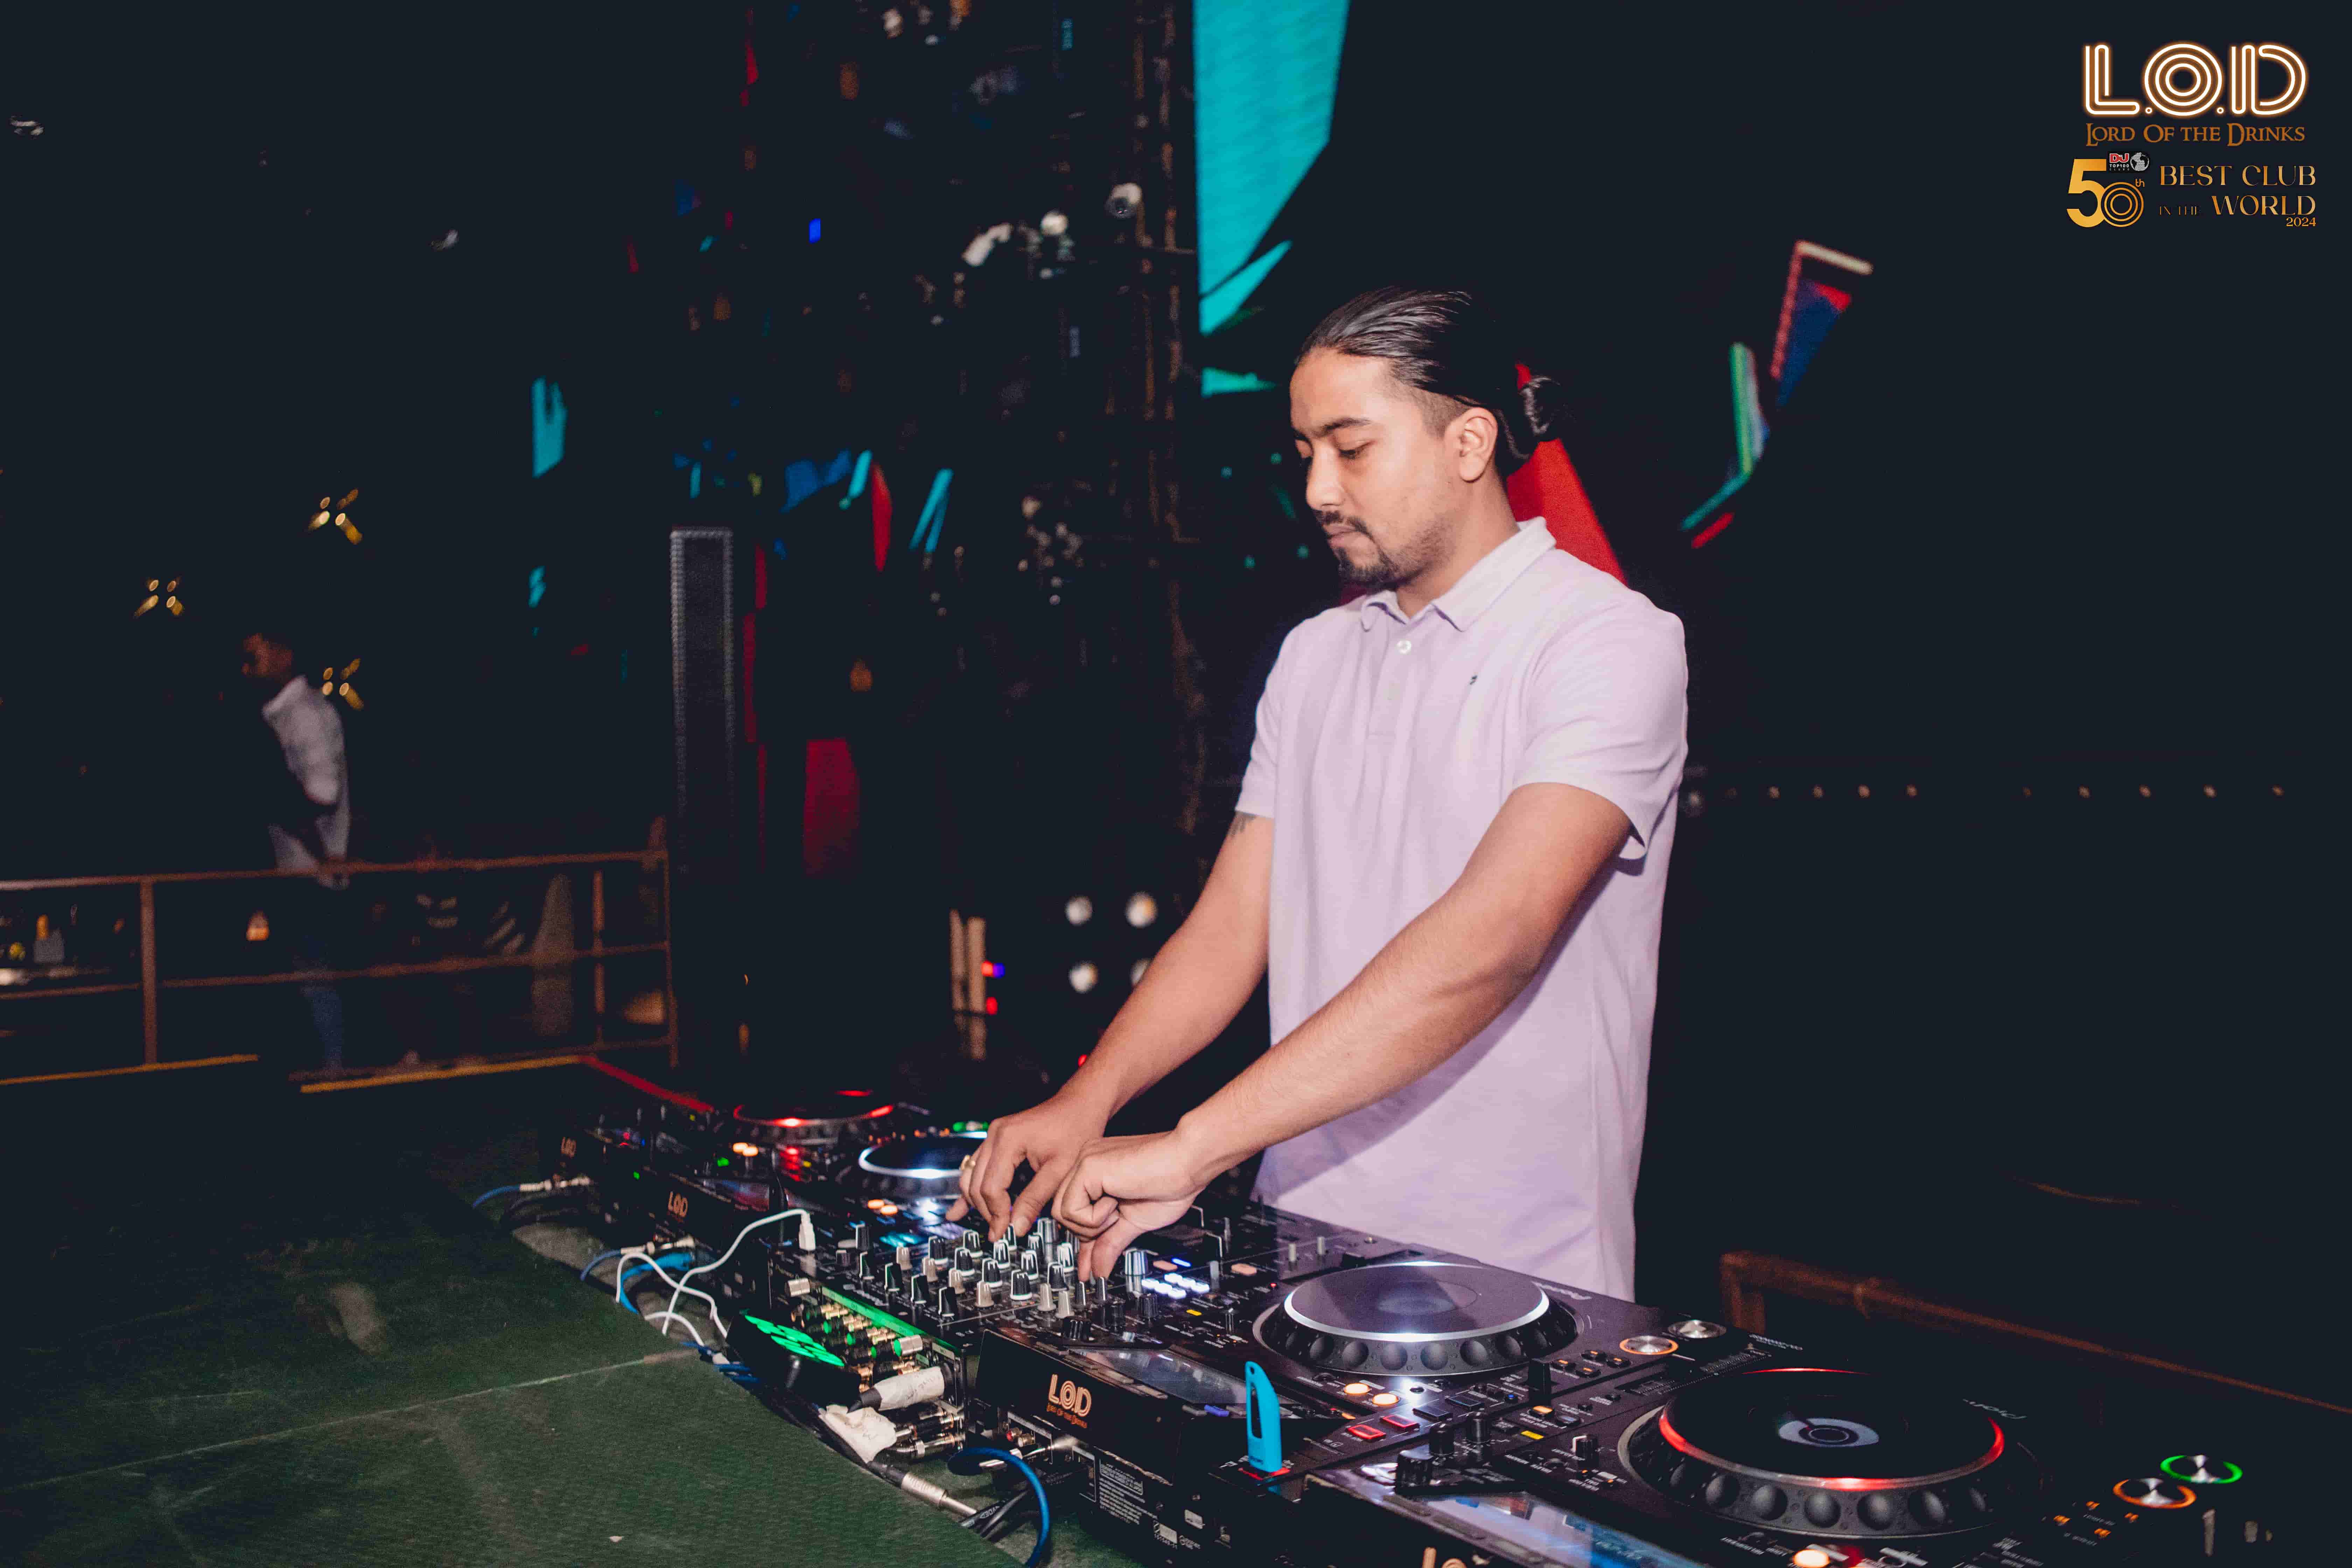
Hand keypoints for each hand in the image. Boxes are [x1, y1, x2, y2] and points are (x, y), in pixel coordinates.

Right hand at [945, 1089, 1110, 1240]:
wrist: (1080, 1105)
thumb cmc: (1076, 1132)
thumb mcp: (1060, 1170)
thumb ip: (1035, 1199)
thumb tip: (1016, 1229)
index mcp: (1008, 1140)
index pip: (991, 1187)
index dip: (997, 1214)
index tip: (1005, 1234)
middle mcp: (994, 1134)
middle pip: (976, 1184)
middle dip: (987, 1211)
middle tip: (999, 1234)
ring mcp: (993, 1134)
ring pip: (972, 1176)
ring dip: (978, 1202)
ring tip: (988, 1225)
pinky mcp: (997, 1138)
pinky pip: (977, 1166)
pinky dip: (972, 1188)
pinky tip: (957, 1210)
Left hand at [1052, 1129, 1215, 1279]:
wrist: (1189, 1163)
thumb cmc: (1170, 1185)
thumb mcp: (1133, 1222)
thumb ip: (1110, 1243)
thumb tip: (1098, 1271)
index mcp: (1096, 1173)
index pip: (1073, 1211)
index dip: (1083, 1237)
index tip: (1090, 1265)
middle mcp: (1086, 1163)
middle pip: (1061, 1213)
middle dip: (1086, 1231)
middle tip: (1114, 1222)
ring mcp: (1084, 1162)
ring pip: (1061, 1213)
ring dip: (1092, 1224)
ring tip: (1118, 1210)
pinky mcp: (1088, 1166)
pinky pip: (1072, 1208)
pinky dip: (1095, 1217)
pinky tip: (1117, 1202)